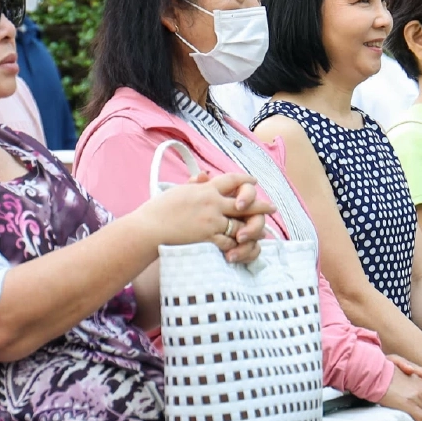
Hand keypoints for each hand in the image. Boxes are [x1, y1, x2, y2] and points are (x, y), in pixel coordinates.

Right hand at [138, 171, 275, 263]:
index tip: (254, 181)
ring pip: (241, 224)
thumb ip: (194, 184)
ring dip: (252, 228)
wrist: (149, 228)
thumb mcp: (178, 191)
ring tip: (261, 230)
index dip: (245, 181)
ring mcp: (212, 221)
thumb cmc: (158, 210)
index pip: (231, 180)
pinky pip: (230, 241)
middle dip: (260, 205)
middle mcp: (213, 203)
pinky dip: (237, 244)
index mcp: (206, 189)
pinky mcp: (208, 238)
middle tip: (272, 207)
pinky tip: (242, 245)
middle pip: (245, 202)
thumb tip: (205, 175)